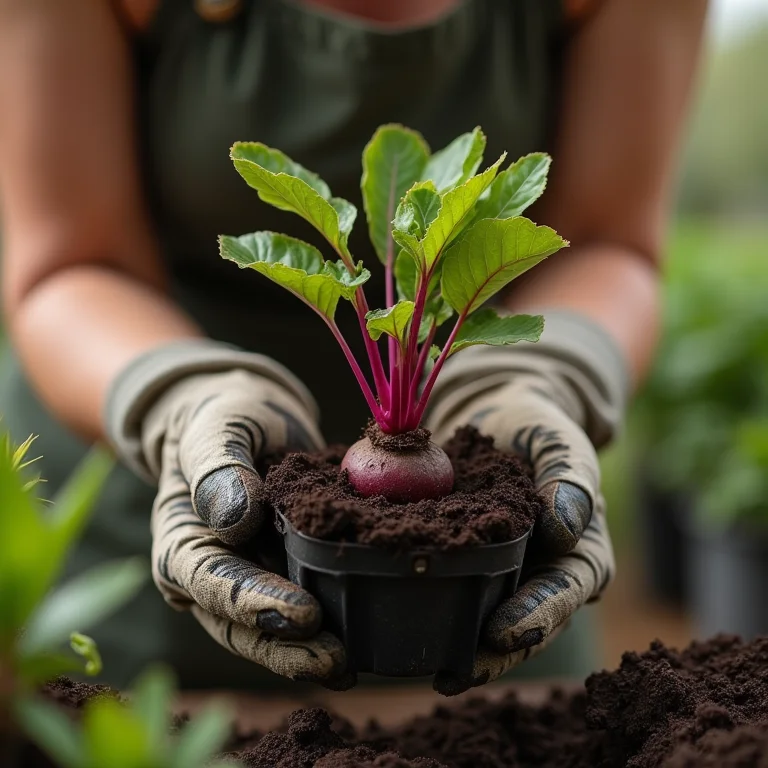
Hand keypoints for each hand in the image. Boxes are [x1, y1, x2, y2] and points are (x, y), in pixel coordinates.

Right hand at [124, 360, 352, 688]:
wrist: (250, 417)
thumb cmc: (223, 417)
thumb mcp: (216, 428)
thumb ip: (218, 467)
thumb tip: (233, 519)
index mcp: (182, 543)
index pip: (214, 582)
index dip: (256, 603)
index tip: (304, 614)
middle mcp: (210, 574)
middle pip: (241, 625)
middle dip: (286, 648)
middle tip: (335, 660)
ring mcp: (249, 577)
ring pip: (271, 629)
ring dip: (307, 650)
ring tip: (351, 664)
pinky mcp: (283, 572)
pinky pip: (303, 601)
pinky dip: (330, 622)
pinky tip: (362, 638)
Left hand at [428, 370, 614, 694]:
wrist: (498, 415)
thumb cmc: (537, 427)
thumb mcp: (558, 440)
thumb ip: (569, 475)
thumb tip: (566, 528)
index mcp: (579, 547)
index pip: (566, 588)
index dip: (539, 614)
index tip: (506, 633)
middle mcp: (545, 570)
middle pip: (530, 620)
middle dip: (499, 653)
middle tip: (462, 673)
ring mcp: (507, 571)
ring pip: (493, 617)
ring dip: (468, 648)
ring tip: (438, 673)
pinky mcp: (470, 561)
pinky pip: (457, 588)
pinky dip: (435, 608)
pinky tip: (405, 627)